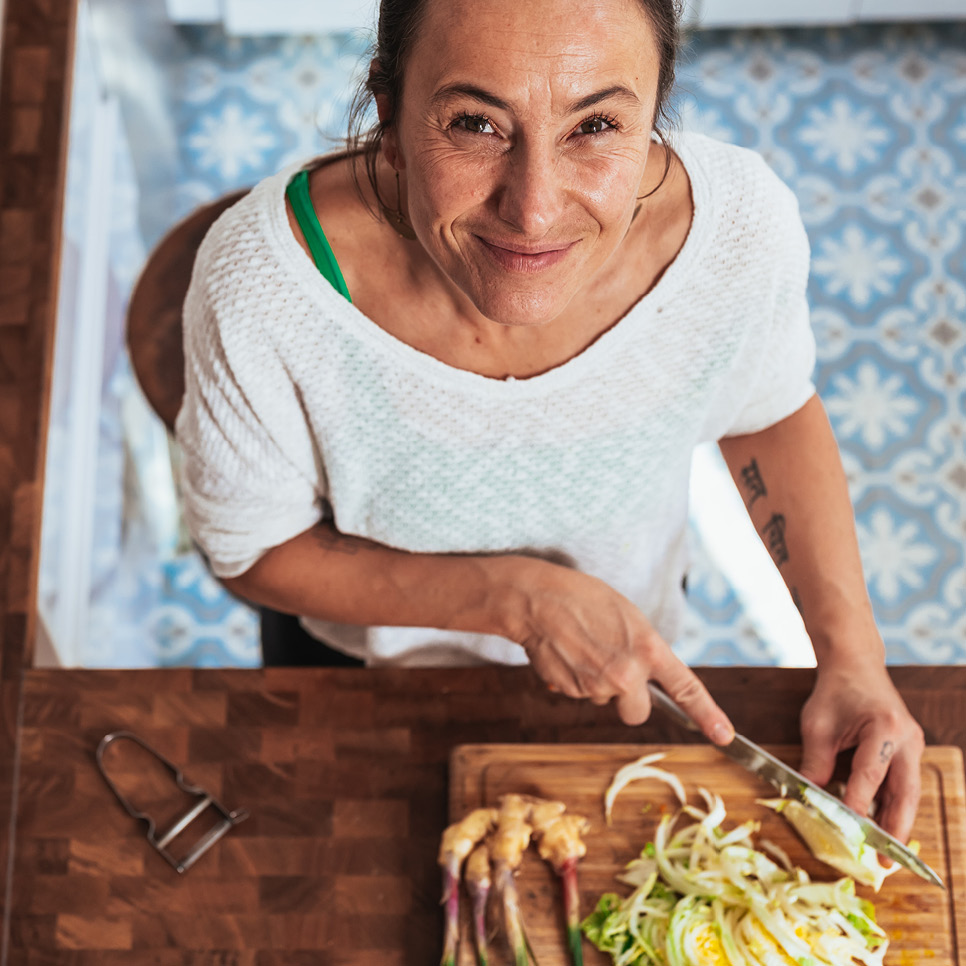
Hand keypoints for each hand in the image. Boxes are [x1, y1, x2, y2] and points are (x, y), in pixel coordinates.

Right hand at [504, 558, 733, 743]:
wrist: (537, 600)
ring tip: (583, 647)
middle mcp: (627, 674)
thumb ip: (643, 648)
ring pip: (605, 700)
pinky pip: (581, 694)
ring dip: (597, 683)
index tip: (725, 737)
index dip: (708, 716)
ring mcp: (598, 686)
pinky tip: (567, 652)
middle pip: (637, 713)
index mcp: (649, 649)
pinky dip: (575, 679)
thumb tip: (644, 675)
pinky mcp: (572, 692)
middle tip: (613, 668)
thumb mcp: (627, 616)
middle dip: (628, 699)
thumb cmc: (582, 597)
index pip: (686, 689)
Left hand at [798, 661, 924, 841]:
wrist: (855, 665)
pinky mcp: (909, 751)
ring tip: (884, 854)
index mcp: (885, 727)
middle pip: (905, 793)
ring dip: (896, 823)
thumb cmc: (835, 691)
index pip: (870, 774)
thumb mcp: (817, 725)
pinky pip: (903, 784)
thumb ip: (815, 761)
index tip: (847, 829)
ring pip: (908, 794)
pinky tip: (880, 826)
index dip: (858, 803)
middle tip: (883, 862)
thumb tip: (808, 797)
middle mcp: (907, 739)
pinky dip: (892, 806)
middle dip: (894, 829)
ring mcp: (912, 746)